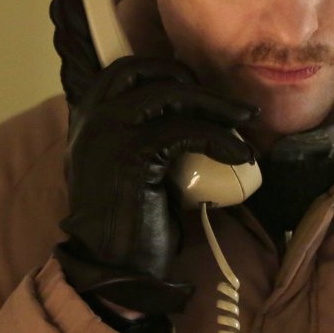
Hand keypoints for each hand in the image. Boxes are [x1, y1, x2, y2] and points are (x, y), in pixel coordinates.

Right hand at [48, 0, 256, 316]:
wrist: (113, 265)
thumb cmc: (129, 217)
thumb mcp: (130, 163)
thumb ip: (144, 131)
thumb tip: (192, 109)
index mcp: (87, 115)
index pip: (128, 67)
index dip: (167, 69)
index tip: (200, 87)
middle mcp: (92, 116)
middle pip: (148, 69)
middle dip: (194, 81)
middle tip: (228, 107)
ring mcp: (108, 132)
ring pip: (170, 94)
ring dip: (216, 106)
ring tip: (245, 125)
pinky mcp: (132, 154)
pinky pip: (186, 130)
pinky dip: (221, 138)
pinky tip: (240, 155)